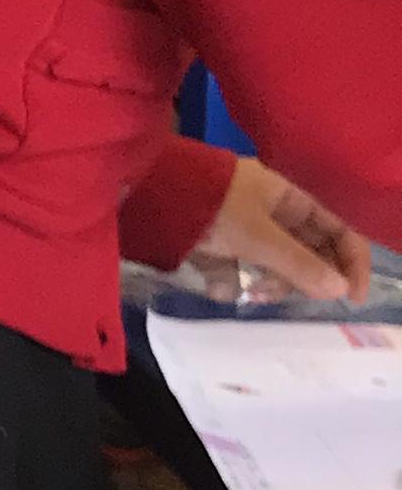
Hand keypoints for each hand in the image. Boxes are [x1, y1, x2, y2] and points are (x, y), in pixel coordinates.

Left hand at [186, 155, 373, 304]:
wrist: (140, 192)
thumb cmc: (208, 205)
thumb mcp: (257, 235)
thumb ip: (297, 263)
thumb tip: (338, 290)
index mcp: (287, 195)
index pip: (335, 227)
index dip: (349, 260)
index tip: (350, 297)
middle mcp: (266, 208)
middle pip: (304, 249)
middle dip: (300, 276)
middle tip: (289, 296)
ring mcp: (236, 225)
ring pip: (268, 262)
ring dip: (266, 282)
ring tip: (251, 294)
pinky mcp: (206, 242)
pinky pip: (228, 268)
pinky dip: (226, 282)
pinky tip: (218, 290)